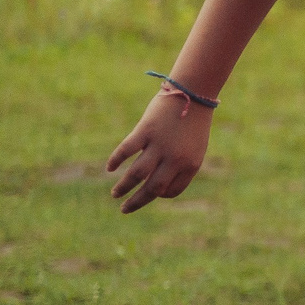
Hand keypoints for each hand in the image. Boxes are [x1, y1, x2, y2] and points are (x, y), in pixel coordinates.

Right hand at [106, 92, 212, 213]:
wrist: (193, 94)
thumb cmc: (194, 122)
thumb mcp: (195, 147)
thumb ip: (180, 164)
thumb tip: (159, 181)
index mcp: (190, 165)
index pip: (172, 190)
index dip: (160, 195)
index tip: (152, 194)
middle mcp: (175, 159)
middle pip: (152, 189)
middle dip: (137, 202)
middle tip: (125, 210)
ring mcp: (159, 145)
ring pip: (136, 174)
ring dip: (123, 187)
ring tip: (115, 195)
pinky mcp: (145, 131)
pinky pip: (126, 151)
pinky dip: (115, 160)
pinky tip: (109, 168)